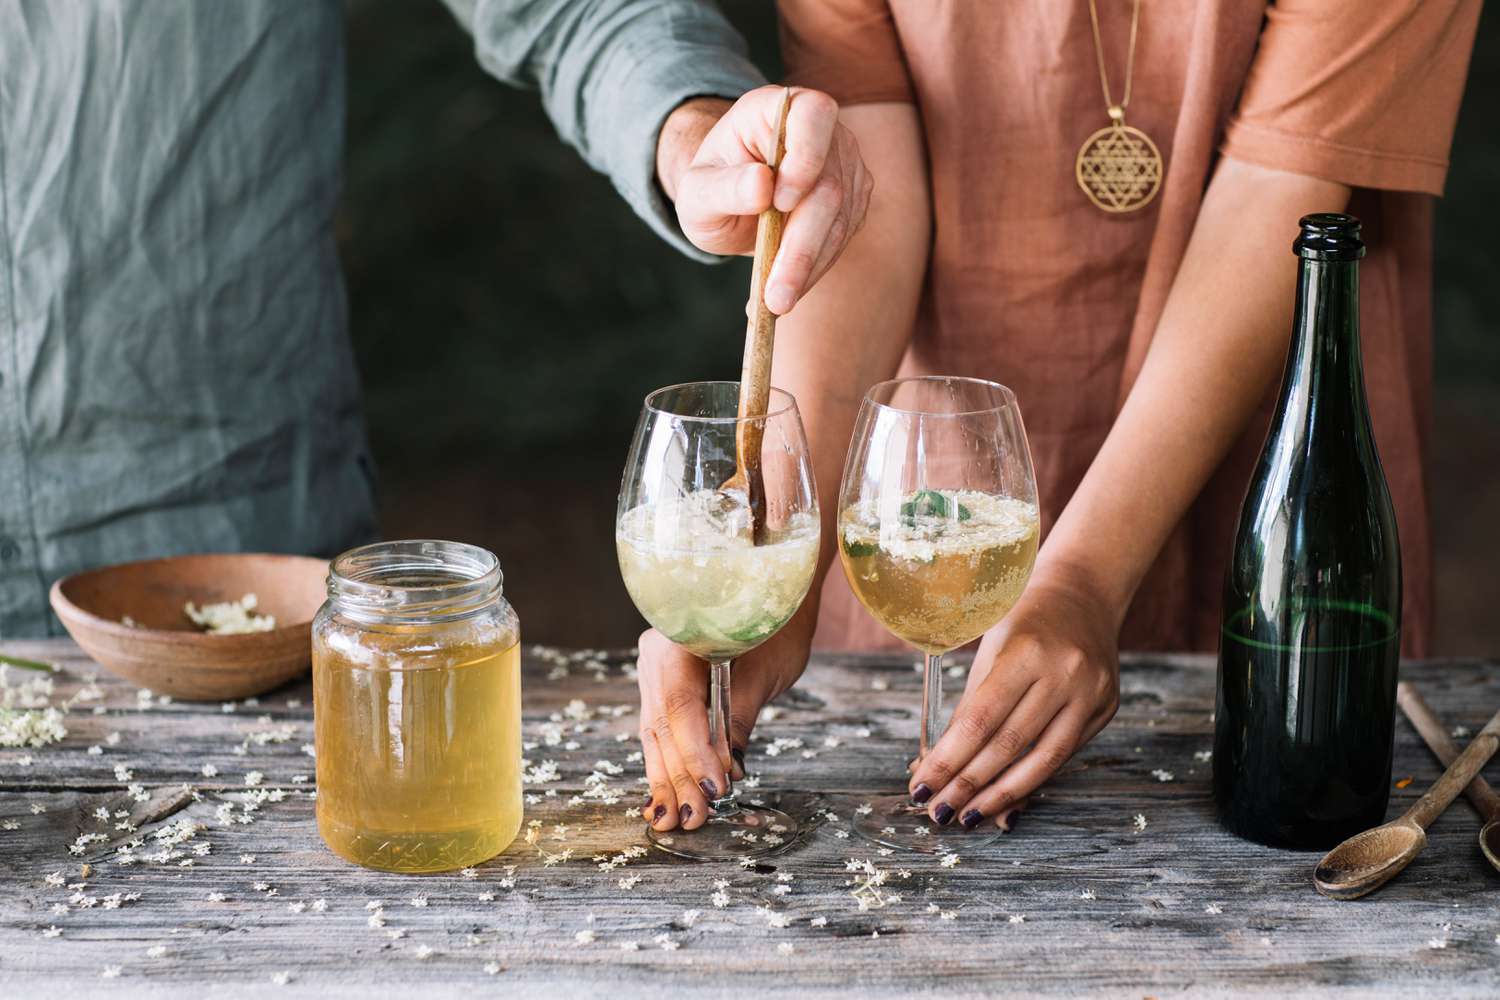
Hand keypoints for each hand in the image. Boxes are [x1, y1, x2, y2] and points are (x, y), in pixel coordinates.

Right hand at [636, 600, 816, 831]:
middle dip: (676, 776)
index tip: (716, 785)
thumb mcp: (765, 669)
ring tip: (671, 820)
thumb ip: (739, 716)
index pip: (679, 704)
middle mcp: (655, 651)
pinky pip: (660, 728)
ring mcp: (653, 668)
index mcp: (678, 635)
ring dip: (666, 778)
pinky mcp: (661, 686)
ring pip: (655, 731)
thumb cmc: (777, 625)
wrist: (772, 591)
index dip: (695, 750)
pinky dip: (667, 762)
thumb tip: (730, 769)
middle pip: (661, 723)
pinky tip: (666, 796)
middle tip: (690, 819)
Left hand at [656, 85, 872, 314]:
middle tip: (776, 295)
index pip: (813, 114)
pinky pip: (842, 238)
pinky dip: (815, 269)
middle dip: (802, 246)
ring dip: (809, 267)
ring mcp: (844, 165)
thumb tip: (761, 186)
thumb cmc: (711, 186)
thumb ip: (723, 187)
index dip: (805, 156)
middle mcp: (822, 131)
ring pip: (841, 220)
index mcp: (777, 108)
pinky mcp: (853, 199)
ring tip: (775, 302)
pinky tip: (787, 289)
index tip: (779, 202)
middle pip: (830, 184)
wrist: (731, 200)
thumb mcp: (697, 191)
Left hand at [907, 569, 1120, 829]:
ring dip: (1001, 796)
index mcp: (1025, 651)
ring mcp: (1092, 693)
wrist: (1082, 594)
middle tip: (938, 812)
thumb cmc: (1021, 621)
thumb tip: (941, 764)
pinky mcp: (1107, 708)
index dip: (948, 760)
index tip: (921, 787)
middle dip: (968, 785)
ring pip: (1043, 761)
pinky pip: (1064, 754)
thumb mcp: (988, 650)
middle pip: (1009, 745)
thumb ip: (970, 706)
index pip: (980, 720)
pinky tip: (1005, 797)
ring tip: (969, 817)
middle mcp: (1064, 673)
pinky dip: (1031, 779)